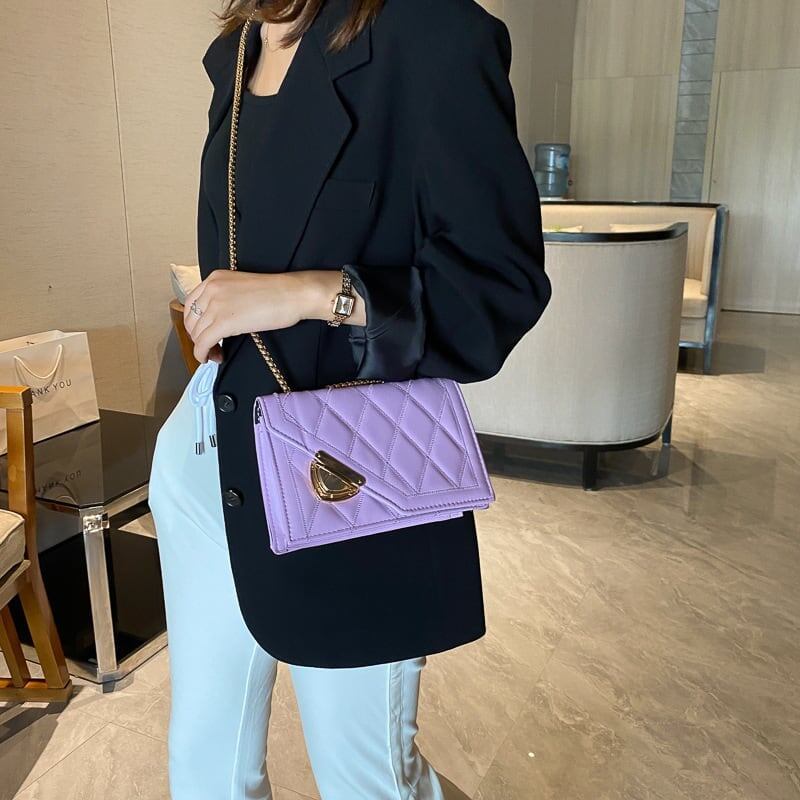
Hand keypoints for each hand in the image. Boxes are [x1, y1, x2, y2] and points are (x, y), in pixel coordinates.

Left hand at [183, 269, 364, 362]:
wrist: (293, 294)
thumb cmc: (278, 293)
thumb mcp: (244, 288)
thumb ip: (227, 298)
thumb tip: (219, 320)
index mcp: (215, 278)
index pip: (191, 303)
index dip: (194, 322)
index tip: (203, 332)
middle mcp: (211, 289)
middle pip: (191, 319)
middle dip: (197, 337)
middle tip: (211, 346)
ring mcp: (215, 305)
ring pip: (196, 333)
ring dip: (203, 347)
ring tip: (217, 353)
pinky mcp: (223, 322)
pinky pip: (203, 343)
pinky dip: (203, 354)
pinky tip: (212, 358)